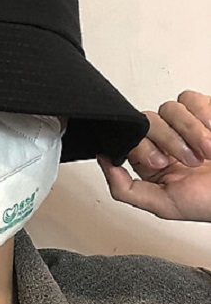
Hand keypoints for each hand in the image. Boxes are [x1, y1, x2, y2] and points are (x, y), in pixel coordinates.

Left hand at [96, 90, 210, 222]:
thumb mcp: (165, 205)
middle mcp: (170, 142)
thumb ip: (126, 189)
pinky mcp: (208, 111)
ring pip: (169, 107)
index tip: (159, 162)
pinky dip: (203, 116)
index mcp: (156, 164)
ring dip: (190, 131)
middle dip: (168, 140)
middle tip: (190, 161)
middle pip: (148, 120)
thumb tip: (103, 161)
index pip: (130, 139)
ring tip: (209, 153)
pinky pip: (191, 99)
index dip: (140, 146)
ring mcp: (189, 124)